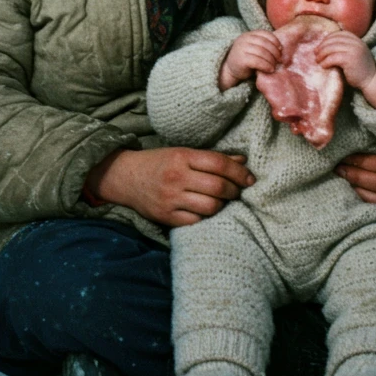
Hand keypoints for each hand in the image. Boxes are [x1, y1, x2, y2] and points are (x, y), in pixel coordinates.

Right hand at [84, 147, 255, 226]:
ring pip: (210, 207)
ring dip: (223, 205)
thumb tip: (242, 162)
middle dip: (235, 190)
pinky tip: (206, 211)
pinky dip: (206, 217)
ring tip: (223, 201)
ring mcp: (170, 199)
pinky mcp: (166, 217)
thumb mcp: (183, 154)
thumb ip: (211, 158)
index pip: (219, 163)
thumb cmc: (159, 163)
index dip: (239, 172)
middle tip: (238, 191)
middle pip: (218, 187)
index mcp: (182, 157)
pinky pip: (196, 221)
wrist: (126, 177)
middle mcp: (176, 177)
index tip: (249, 178)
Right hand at [220, 30, 281, 90]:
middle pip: (264, 43)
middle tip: (279, 60)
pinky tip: (270, 70)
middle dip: (274, 52)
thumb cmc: (246, 59)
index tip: (280, 49)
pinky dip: (266, 66)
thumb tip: (281, 48)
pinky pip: (258, 61)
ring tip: (275, 66)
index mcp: (248, 35)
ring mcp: (241, 49)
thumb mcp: (253, 48)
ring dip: (271, 60)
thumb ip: (263, 45)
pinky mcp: (241, 60)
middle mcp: (244, 40)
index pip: (264, 34)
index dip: (275, 41)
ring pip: (262, 52)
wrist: (230, 70)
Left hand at [315, 31, 375, 106]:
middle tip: (316, 53)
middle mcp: (356, 43)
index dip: (327, 39)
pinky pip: (333, 58)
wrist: (371, 81)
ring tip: (318, 60)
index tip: (320, 47)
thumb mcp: (353, 53)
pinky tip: (323, 66)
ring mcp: (354, 50)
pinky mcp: (350, 59)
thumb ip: (343, 46)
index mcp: (356, 39)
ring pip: (331, 48)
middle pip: (333, 40)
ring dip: (322, 54)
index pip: (338, 34)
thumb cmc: (358, 69)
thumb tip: (323, 45)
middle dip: (322, 46)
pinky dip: (326, 62)